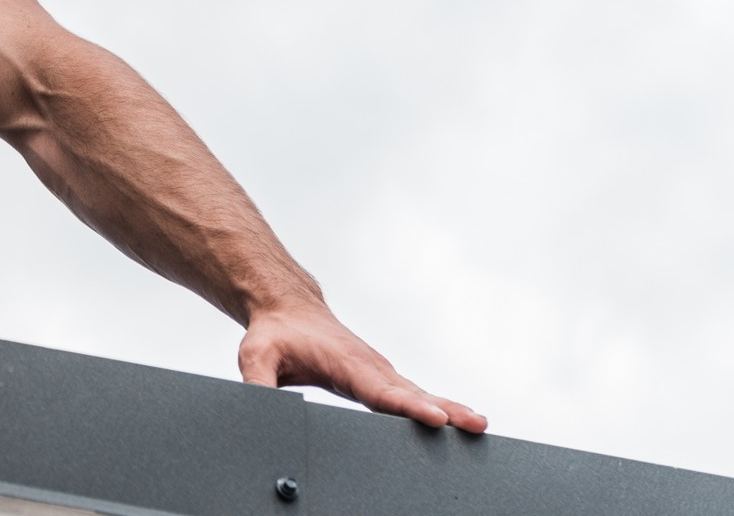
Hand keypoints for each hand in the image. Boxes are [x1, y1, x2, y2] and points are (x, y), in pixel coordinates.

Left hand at [239, 299, 487, 432]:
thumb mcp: (255, 356)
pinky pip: (413, 393)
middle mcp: (369, 366)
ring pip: (418, 392)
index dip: (408, 406)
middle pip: (410, 393)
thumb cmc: (273, 332)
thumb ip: (257, 383)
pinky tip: (459, 421)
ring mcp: (378, 371)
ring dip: (449, 408)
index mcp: (345, 364)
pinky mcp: (379, 376)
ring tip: (479, 426)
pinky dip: (438, 405)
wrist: (285, 307)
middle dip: (444, 410)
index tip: (435, 417)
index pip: (380, 390)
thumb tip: (257, 409)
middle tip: (475, 425)